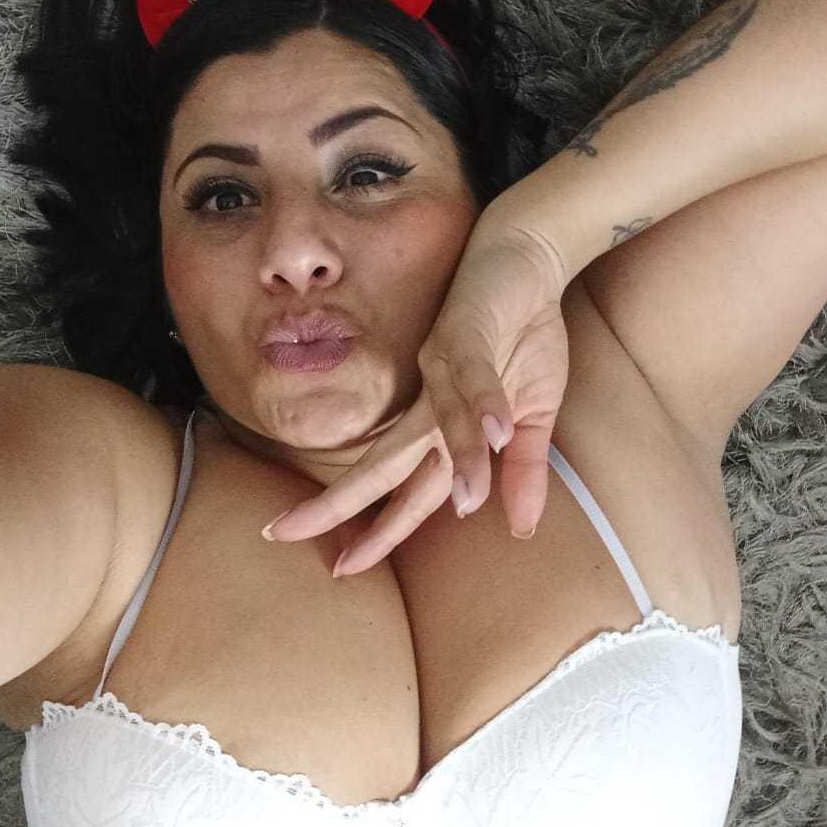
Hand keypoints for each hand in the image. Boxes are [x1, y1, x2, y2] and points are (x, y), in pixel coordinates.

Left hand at [262, 218, 570, 576]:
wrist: (526, 259)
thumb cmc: (522, 333)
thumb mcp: (533, 413)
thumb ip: (522, 469)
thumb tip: (521, 528)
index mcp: (442, 427)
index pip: (407, 491)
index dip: (381, 531)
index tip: (343, 566)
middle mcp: (432, 403)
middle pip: (387, 466)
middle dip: (343, 506)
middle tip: (293, 540)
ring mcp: (445, 368)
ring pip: (436, 427)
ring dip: (453, 465)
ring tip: (453, 505)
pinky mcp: (467, 332)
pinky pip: (476, 374)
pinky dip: (487, 404)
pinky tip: (496, 433)